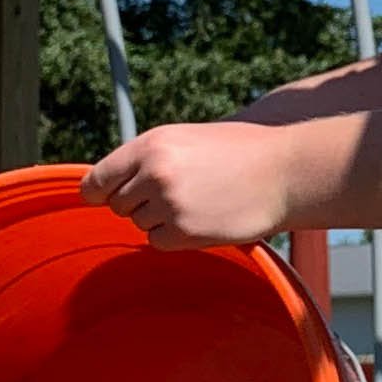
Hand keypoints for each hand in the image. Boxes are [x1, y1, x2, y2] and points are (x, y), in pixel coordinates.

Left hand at [80, 122, 291, 251]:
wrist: (284, 172)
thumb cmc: (239, 152)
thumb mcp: (186, 139)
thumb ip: (147, 158)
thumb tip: (110, 184)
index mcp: (150, 144)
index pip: (98, 179)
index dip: (99, 192)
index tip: (101, 198)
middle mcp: (154, 173)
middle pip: (118, 204)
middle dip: (140, 203)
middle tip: (178, 193)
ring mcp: (168, 204)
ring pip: (140, 223)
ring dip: (162, 219)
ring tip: (199, 201)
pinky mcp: (184, 232)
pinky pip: (159, 242)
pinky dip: (176, 237)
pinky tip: (204, 219)